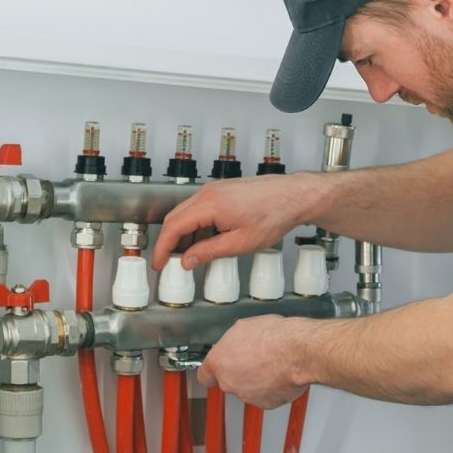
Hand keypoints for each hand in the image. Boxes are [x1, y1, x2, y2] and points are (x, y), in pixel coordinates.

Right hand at [150, 173, 320, 270]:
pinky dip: (195, 225)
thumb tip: (188, 261)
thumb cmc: (274, 214)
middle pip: (175, 218)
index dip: (163, 248)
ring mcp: (214, 189)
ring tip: (188, 255)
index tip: (159, 263)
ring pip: (186, 213)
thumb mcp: (240, 243)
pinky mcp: (222, 190)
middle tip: (167, 262)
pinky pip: (199, 208)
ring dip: (182, 234)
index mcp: (209, 205)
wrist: (293, 196)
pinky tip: (203, 240)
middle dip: (168, 241)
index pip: (173, 227)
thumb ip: (209, 252)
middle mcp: (208, 193)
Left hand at [195, 318, 311, 409]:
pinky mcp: (266, 403)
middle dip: (239, 372)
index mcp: (218, 363)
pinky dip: (272, 388)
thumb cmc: (273, 337)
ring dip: (256, 380)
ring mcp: (247, 395)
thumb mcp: (244, 327)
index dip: (213, 372)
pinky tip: (280, 373)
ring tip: (271, 363)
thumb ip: (233, 342)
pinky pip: (266, 396)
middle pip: (228, 381)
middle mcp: (229, 382)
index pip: (204, 375)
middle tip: (254, 358)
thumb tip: (236, 342)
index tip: (217, 369)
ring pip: (248, 389)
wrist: (297, 352)